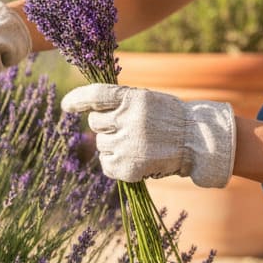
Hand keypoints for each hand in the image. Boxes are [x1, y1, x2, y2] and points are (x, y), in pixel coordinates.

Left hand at [61, 83, 235, 187]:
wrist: (197, 142)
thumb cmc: (168, 118)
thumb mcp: (146, 100)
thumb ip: (119, 103)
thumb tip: (87, 110)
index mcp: (132, 99)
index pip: (95, 95)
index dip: (77, 99)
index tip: (66, 105)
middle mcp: (127, 120)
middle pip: (95, 124)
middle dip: (106, 126)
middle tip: (128, 128)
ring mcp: (127, 145)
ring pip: (101, 144)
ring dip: (112, 144)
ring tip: (137, 144)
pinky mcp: (128, 167)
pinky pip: (106, 165)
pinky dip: (114, 163)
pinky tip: (133, 158)